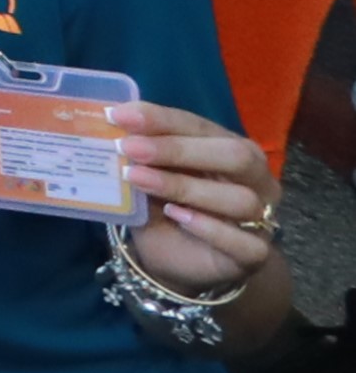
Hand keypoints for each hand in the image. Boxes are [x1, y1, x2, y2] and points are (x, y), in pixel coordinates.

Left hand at [112, 101, 285, 299]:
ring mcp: (261, 218)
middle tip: (129, 148)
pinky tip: (177, 216)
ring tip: (139, 180)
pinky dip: (210, 228)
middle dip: (178, 149)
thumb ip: (141, 153)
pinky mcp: (255, 253)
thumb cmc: (165, 205)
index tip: (119, 116)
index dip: (161, 119)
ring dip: (184, 186)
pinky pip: (245, 243)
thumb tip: (110, 125)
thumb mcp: (149, 174)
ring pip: (240, 199)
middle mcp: (255, 180)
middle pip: (234, 156)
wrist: (177, 256)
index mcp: (229, 148)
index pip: (201, 126)